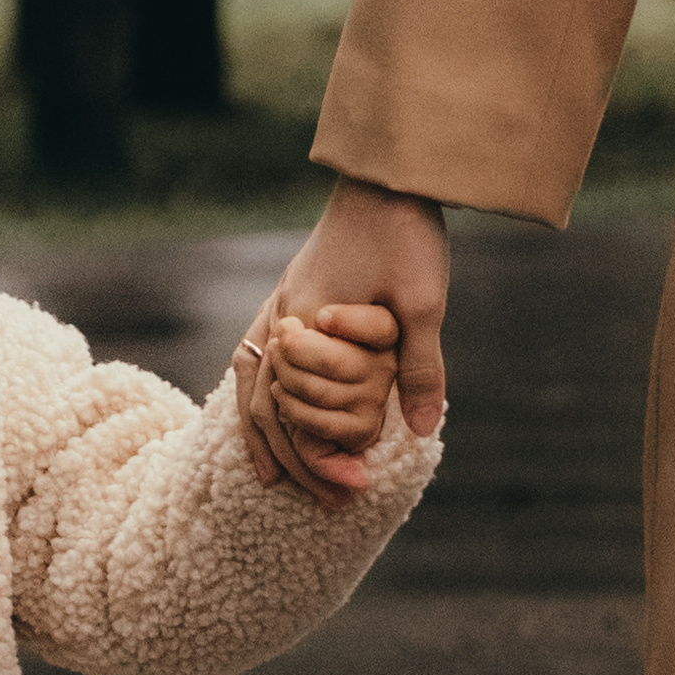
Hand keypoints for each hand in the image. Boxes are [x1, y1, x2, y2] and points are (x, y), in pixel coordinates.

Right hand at [235, 178, 448, 504]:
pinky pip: (254, 360)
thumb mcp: (423, 303)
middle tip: (330, 503)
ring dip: (264, 438)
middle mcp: (282, 323)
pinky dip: (255, 396)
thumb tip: (419, 431)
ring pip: (250, 388)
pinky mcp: (288, 297)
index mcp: (308, 329)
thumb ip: (419, 367)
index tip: (354, 491)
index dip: (323, 459)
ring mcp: (278, 309)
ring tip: (275, 479)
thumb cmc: (405, 233)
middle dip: (298, 462)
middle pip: (268, 411)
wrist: (387, 172)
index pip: (299, 414)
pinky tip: (266, 414)